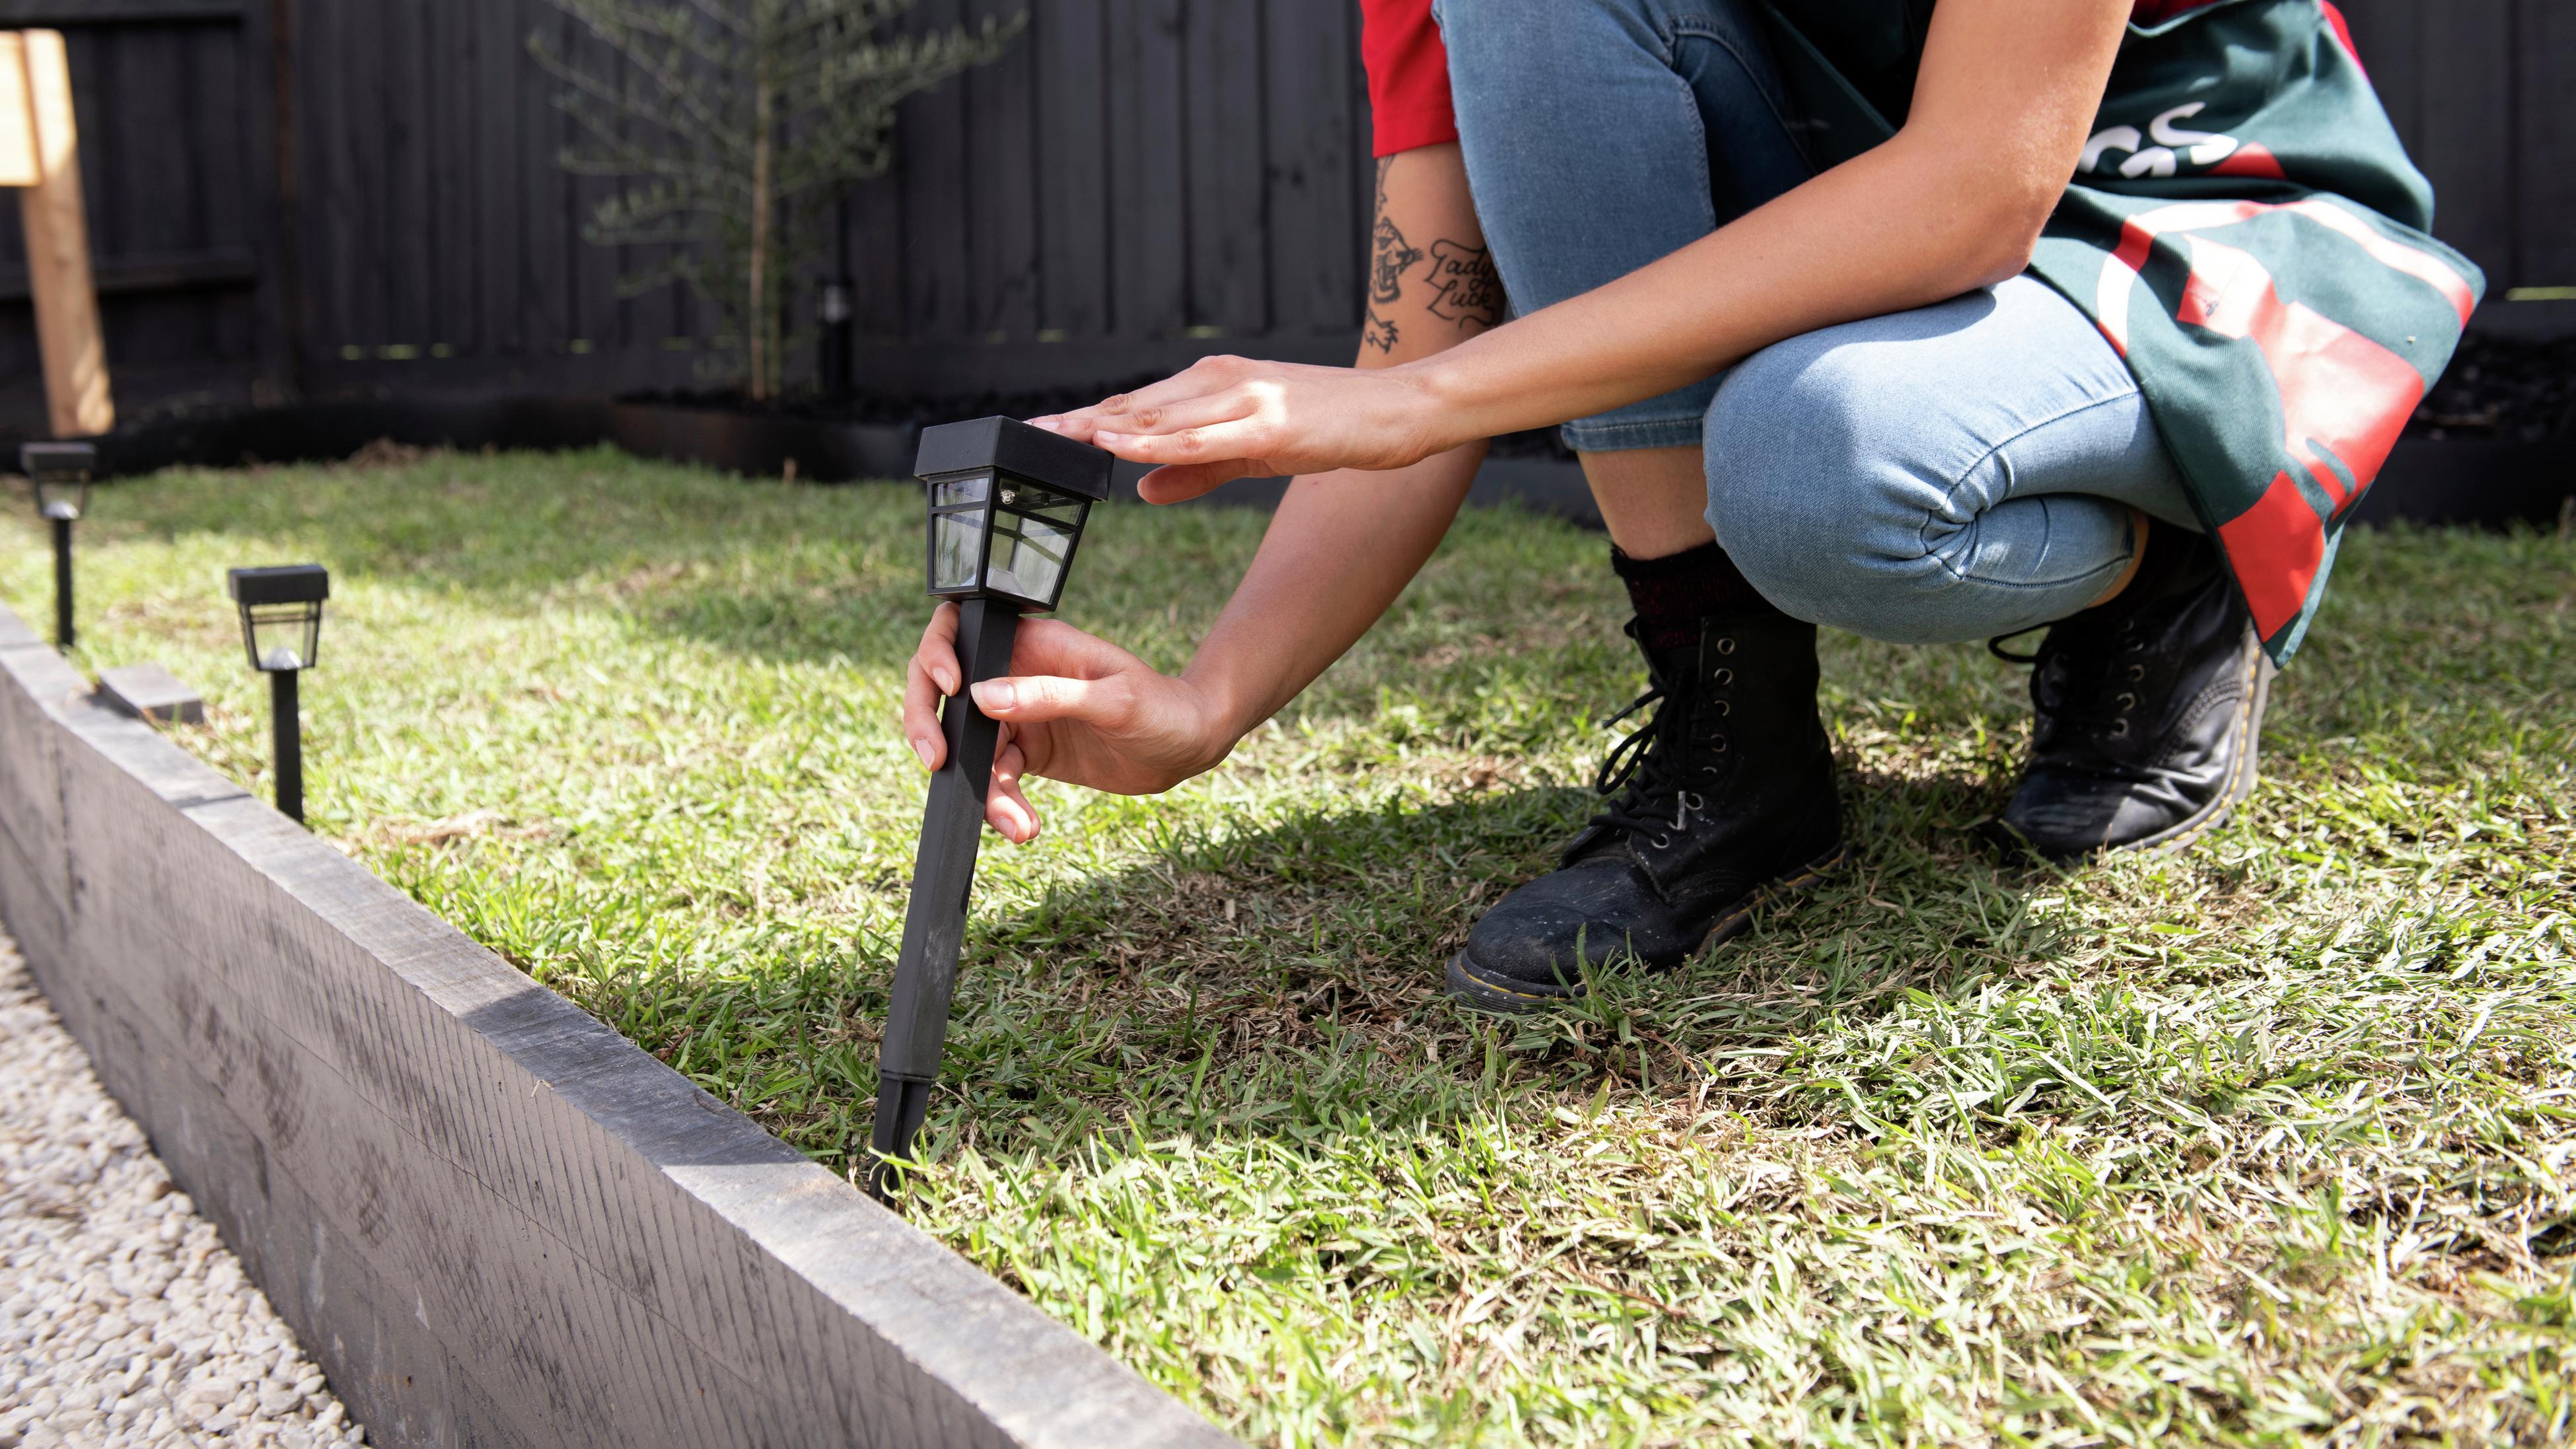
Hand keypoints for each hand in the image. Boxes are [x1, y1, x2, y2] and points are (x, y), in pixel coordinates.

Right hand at [901, 604, 1235, 842]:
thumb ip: (1049, 696)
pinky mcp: (1031, 754)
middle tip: (935, 761)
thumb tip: (982, 697)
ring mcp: (1020, 717)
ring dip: (982, 788)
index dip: (938, 656)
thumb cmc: (1162, 706)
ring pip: (970, 748)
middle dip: (931, 725)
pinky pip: (996, 779)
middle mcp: (1016, 676)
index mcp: (1033, 644)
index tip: (951, 690)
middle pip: (946, 694)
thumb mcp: (1112, 699)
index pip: (960, 633)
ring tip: (1015, 823)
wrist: (1190, 745)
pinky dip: (1002, 806)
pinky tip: (1025, 827)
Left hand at [1030, 355, 1456, 502]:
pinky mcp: (1268, 420)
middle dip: (1081, 420)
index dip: (1088, 419)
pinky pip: (1201, 436)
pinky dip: (1156, 442)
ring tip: (1058, 438)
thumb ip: (1195, 469)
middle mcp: (1221, 381)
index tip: (1041, 431)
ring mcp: (1243, 397)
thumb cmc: (1334, 425)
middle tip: (1028, 433)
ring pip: (1160, 416)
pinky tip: (1121, 448)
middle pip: (1137, 405)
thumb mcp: (1254, 450)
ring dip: (1106, 428)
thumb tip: (1138, 488)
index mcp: (1215, 385)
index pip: (1139, 404)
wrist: (1401, 409)